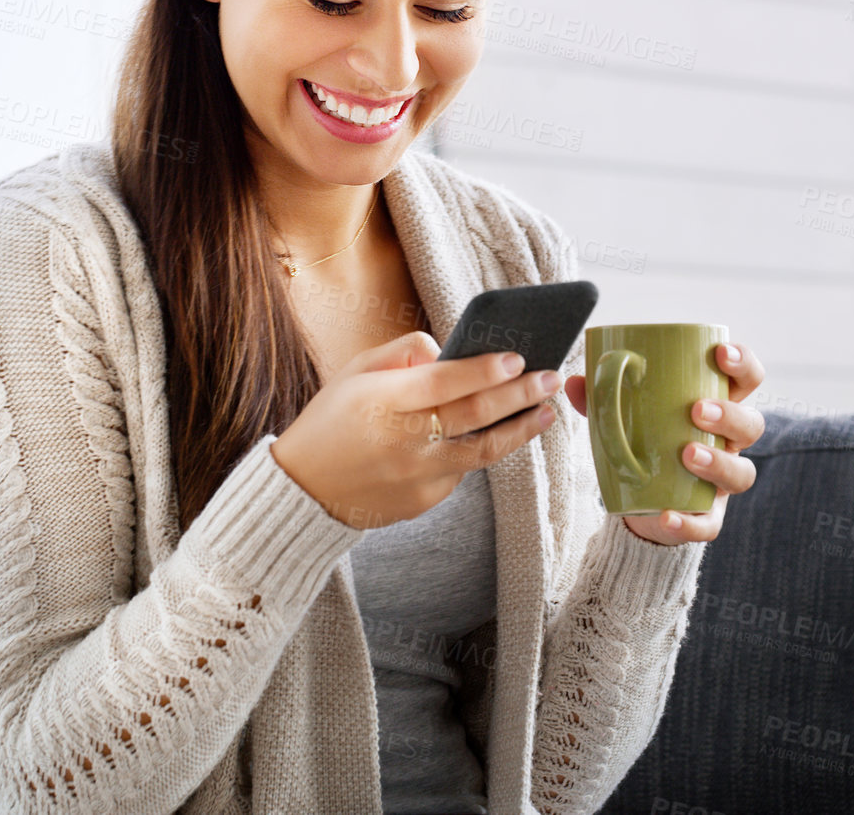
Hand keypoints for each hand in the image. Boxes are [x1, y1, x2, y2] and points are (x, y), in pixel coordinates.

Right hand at [270, 331, 563, 528]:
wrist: (302, 490)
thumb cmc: (331, 421)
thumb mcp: (356, 372)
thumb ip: (404, 354)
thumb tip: (449, 352)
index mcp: (381, 401)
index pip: (445, 382)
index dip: (485, 370)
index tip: (518, 358)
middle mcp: (402, 441)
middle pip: (474, 415)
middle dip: (520, 394)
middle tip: (551, 378)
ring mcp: (414, 476)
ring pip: (481, 452)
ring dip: (519, 430)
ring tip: (545, 412)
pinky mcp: (422, 501)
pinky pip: (460, 471)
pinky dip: (480, 450)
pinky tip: (498, 435)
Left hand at [564, 341, 764, 546]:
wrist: (637, 502)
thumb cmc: (641, 444)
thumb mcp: (621, 418)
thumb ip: (602, 400)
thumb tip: (576, 382)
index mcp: (715, 409)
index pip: (745, 380)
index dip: (743, 363)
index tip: (720, 353)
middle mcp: (727, 444)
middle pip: (751, 425)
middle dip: (730, 415)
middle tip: (697, 411)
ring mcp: (720, 483)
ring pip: (742, 473)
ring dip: (719, 462)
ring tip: (688, 454)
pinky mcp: (706, 518)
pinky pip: (708, 525)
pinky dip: (688, 523)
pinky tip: (668, 515)